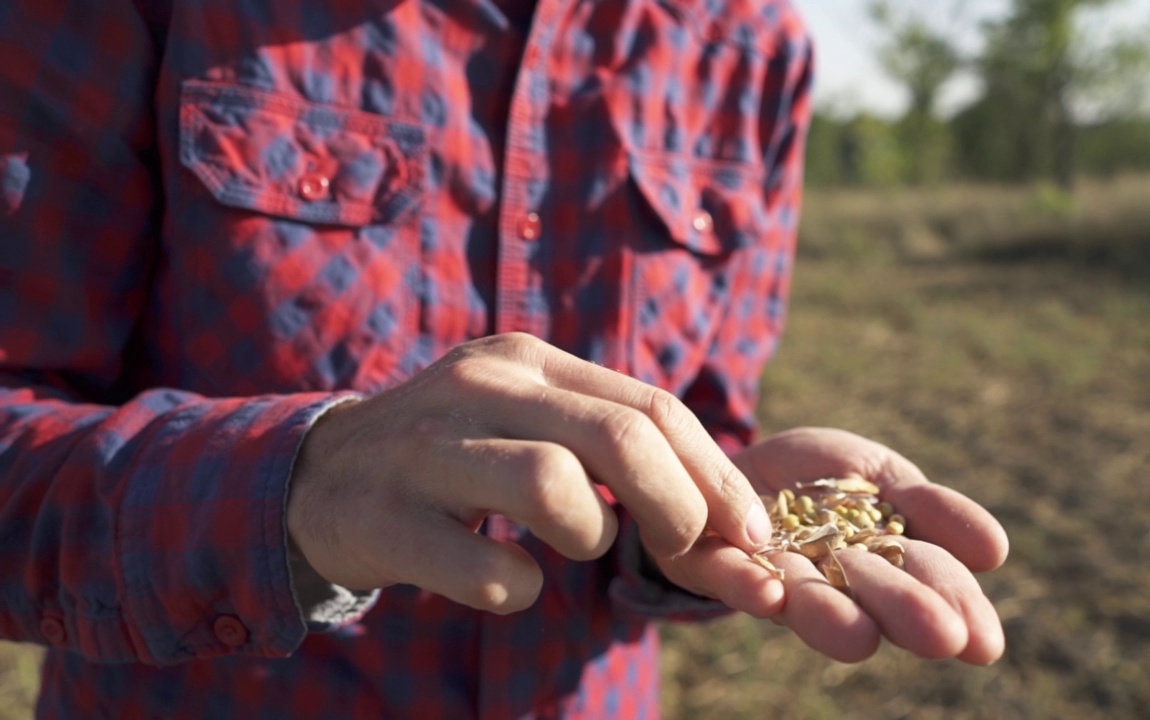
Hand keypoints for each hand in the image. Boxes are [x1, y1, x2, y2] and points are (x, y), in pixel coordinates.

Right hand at [286, 333, 771, 613]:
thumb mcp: (529, 423)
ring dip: (588, 537)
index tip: (751, 533)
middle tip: (686, 553)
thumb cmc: (455, 457)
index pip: (651, 407)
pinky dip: (515, 588)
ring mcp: (427, 448)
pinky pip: (483, 568)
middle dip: (679, 508)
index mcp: (529, 360)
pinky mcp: (383, 517)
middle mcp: (481, 387)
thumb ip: (613, 452)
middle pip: (618, 438)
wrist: (317, 476)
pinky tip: (504, 581)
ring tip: (565, 546)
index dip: (716, 475)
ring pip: (553, 485)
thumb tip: (726, 517)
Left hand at [650, 427, 1007, 664]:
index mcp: (883, 565)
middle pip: (871, 599)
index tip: (982, 640)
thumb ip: (929, 508)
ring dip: (831, 618)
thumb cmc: (816, 478)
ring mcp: (772, 578)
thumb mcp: (880, 476)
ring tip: (861, 636)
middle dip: (904, 613)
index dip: (956, 607)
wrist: (729, 465)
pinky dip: (748, 588)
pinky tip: (771, 595)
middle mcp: (831, 584)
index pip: (929, 583)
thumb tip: (995, 550)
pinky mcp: (712, 566)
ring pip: (803, 601)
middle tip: (941, 636)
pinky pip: (728, 578)